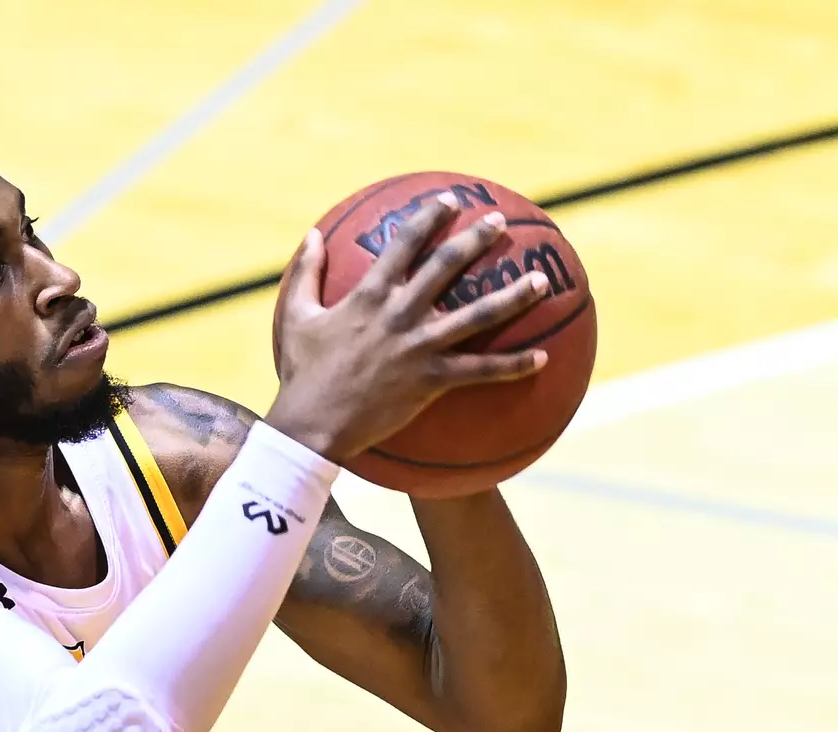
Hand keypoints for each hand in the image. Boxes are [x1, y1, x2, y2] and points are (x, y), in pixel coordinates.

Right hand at [266, 195, 550, 463]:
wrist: (313, 425)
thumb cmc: (303, 372)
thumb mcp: (295, 317)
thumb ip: (305, 272)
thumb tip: (312, 234)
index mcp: (368, 296)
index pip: (404, 244)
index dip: (429, 217)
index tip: (451, 200)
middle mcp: (399, 314)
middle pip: (447, 266)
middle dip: (477, 239)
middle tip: (500, 222)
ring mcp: (418, 347)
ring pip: (477, 315)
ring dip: (513, 296)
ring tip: (542, 280)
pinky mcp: (430, 381)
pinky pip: (480, 371)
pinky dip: (513, 366)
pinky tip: (542, 358)